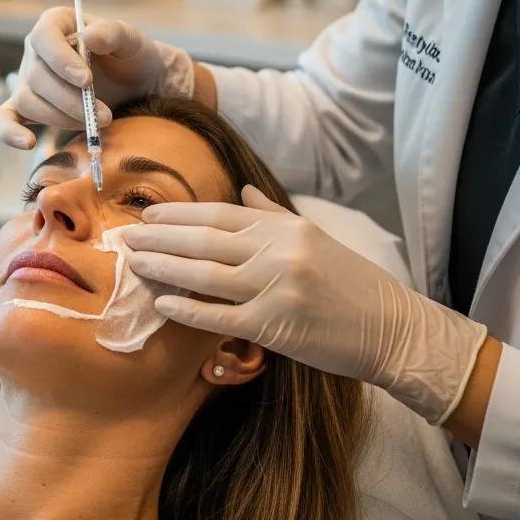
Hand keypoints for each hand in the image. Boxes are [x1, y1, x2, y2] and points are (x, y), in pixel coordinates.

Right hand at [0, 7, 193, 147]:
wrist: (136, 84)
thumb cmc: (130, 56)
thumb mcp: (131, 40)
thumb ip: (112, 33)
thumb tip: (88, 37)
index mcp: (56, 24)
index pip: (44, 37)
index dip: (60, 59)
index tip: (85, 80)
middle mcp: (35, 51)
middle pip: (37, 76)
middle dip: (70, 100)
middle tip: (104, 115)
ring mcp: (28, 80)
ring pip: (28, 101)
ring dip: (60, 118)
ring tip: (95, 124)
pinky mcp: (26, 107)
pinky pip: (6, 118)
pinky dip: (10, 132)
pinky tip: (28, 142)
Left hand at [124, 185, 487, 424]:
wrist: (392, 328)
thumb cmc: (350, 281)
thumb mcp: (314, 235)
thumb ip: (271, 214)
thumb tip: (240, 191)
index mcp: (283, 228)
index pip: (216, 214)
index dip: (177, 214)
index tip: (148, 214)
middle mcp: (276, 252)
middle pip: (202, 240)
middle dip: (159, 237)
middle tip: (127, 236)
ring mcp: (274, 289)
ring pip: (203, 275)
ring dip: (162, 268)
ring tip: (134, 263)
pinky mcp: (274, 326)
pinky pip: (219, 316)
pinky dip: (186, 309)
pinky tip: (161, 302)